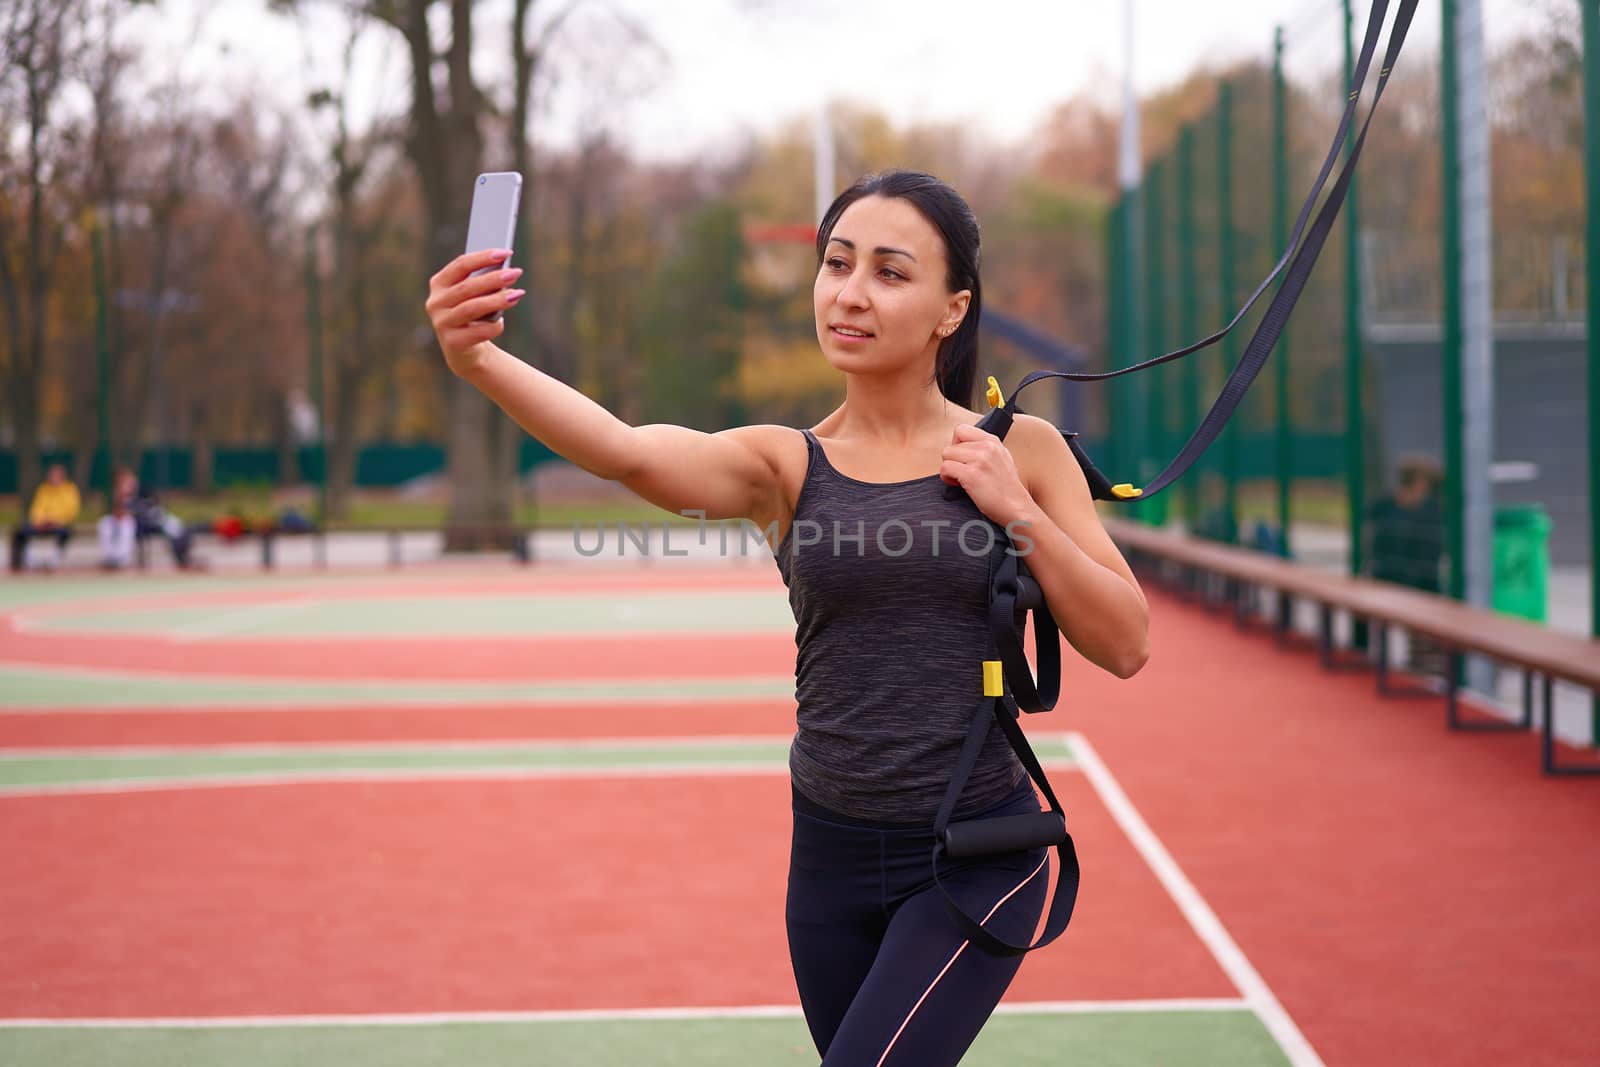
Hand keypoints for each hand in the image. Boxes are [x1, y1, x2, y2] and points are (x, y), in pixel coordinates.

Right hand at [425, 249, 524, 374]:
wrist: (465, 351)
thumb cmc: (474, 316)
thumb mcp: (475, 297)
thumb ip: (484, 283)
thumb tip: (506, 271)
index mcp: (439, 283)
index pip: (461, 265)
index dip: (484, 257)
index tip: (506, 253)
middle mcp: (436, 302)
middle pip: (467, 286)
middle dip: (493, 278)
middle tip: (515, 273)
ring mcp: (441, 323)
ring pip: (471, 308)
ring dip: (496, 300)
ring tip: (516, 294)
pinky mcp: (452, 342)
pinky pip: (478, 332)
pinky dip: (493, 326)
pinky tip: (501, 323)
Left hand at [939, 422, 1032, 526]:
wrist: (1017, 508)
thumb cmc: (1007, 489)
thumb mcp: (1002, 459)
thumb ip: (985, 449)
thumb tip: (962, 445)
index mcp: (993, 441)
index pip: (961, 429)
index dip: (956, 445)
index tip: (963, 459)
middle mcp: (987, 447)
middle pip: (951, 445)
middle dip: (953, 460)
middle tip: (963, 472)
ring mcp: (980, 460)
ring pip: (946, 455)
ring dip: (949, 469)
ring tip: (962, 480)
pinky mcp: (972, 475)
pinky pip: (945, 468)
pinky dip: (947, 478)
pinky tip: (959, 486)